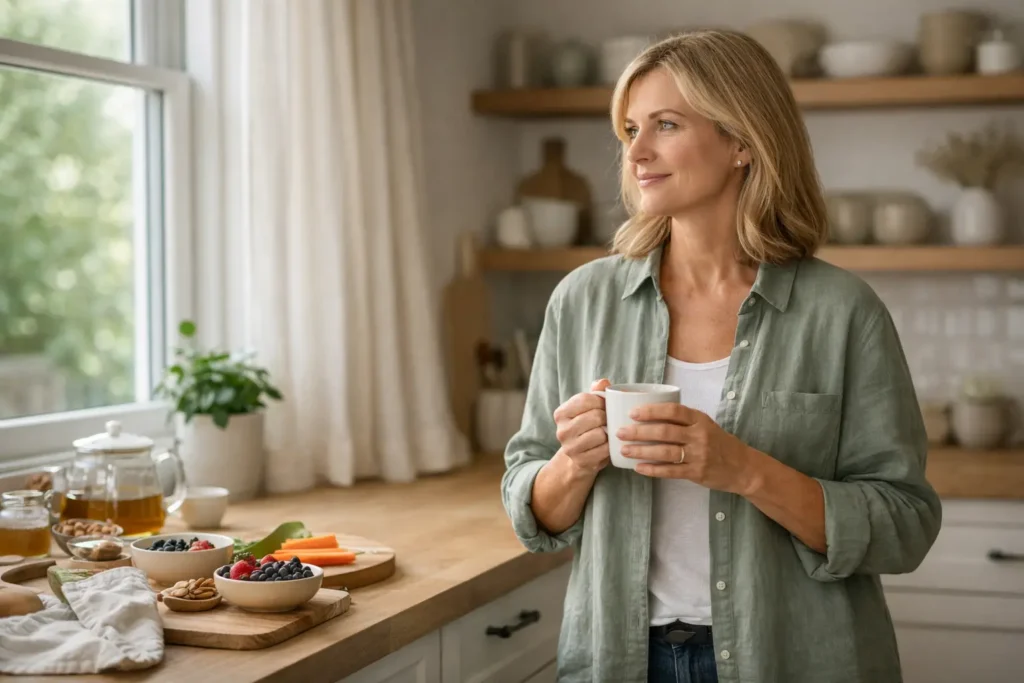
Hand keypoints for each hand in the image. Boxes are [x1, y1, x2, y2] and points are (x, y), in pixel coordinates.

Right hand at [552, 379, 611, 475]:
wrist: (579, 457)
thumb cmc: (587, 426)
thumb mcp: (588, 407)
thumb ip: (596, 392)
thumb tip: (603, 382)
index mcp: (561, 414)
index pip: (585, 399)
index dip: (601, 401)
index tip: (605, 406)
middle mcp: (562, 431)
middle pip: (595, 416)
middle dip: (607, 417)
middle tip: (608, 421)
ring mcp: (570, 448)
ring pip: (600, 433)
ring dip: (608, 433)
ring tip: (607, 433)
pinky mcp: (582, 461)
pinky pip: (605, 449)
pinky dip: (610, 447)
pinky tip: (607, 445)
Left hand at [617, 403, 757, 494]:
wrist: (742, 467)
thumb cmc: (718, 443)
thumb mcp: (704, 425)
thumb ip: (682, 420)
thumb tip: (648, 413)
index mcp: (699, 419)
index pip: (673, 411)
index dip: (651, 411)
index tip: (632, 413)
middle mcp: (699, 436)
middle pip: (665, 432)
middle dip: (639, 432)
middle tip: (620, 432)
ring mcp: (698, 455)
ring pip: (665, 452)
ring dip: (642, 451)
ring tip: (624, 450)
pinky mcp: (697, 473)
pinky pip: (670, 471)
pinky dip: (653, 470)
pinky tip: (638, 468)